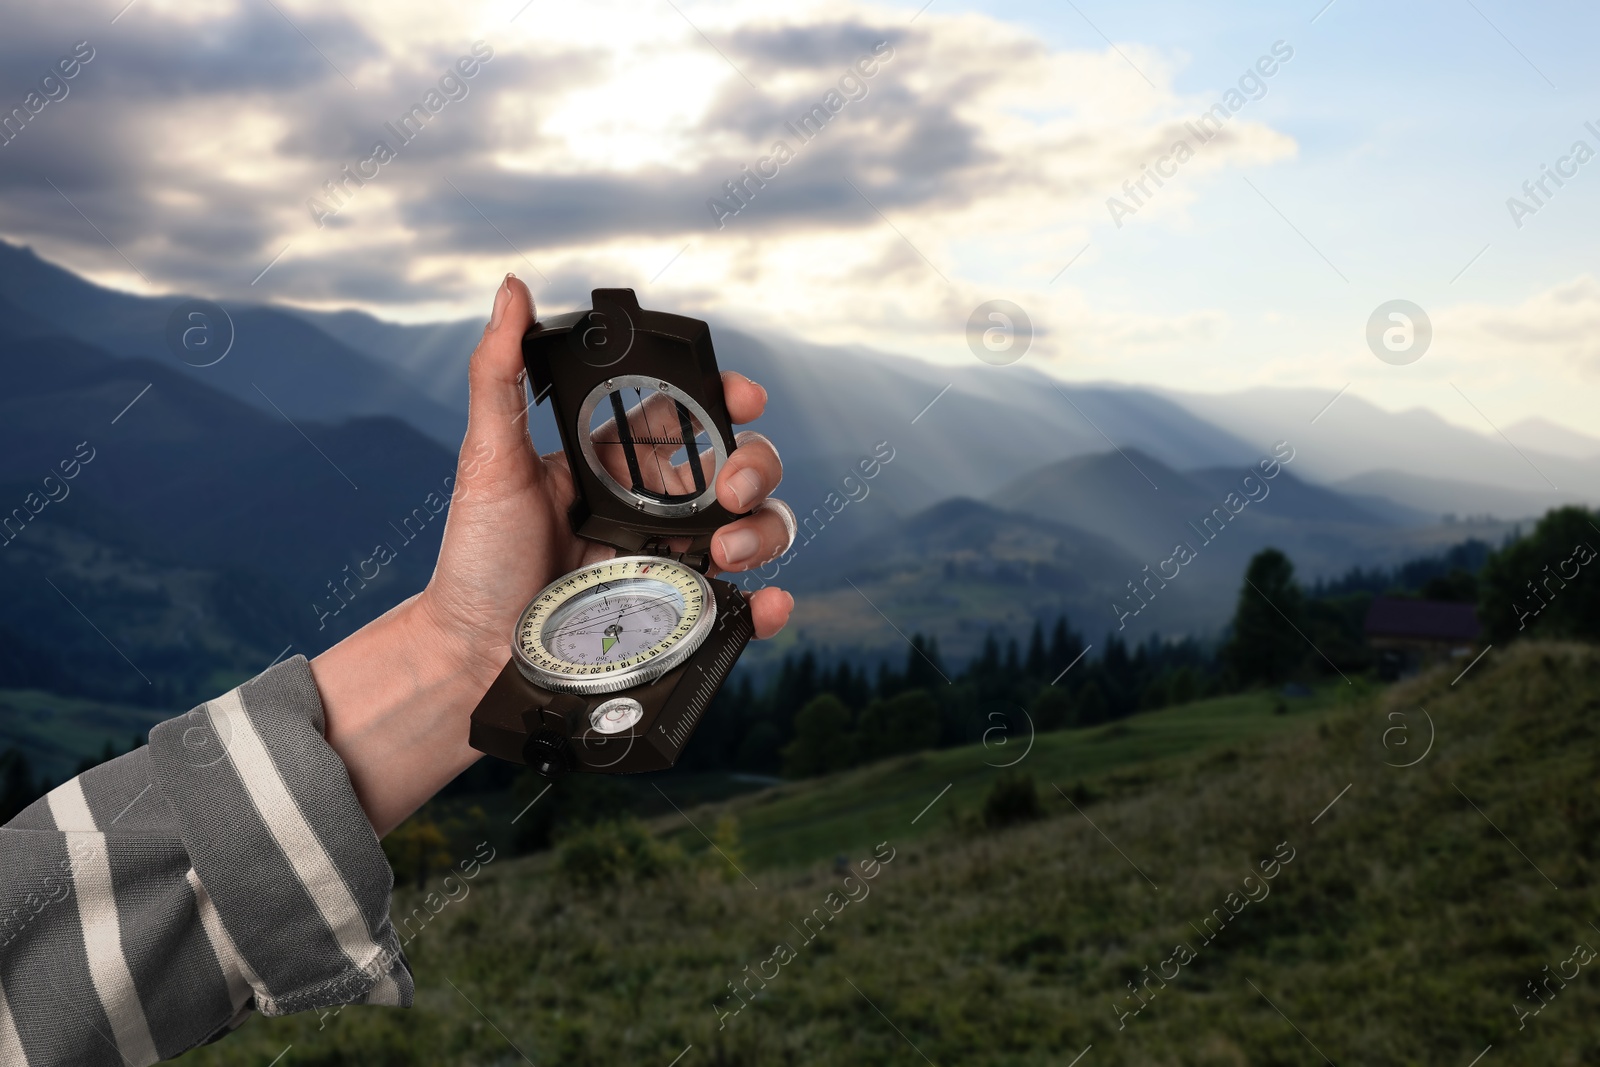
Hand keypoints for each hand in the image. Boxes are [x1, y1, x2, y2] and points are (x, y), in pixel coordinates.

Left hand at [311, 275, 793, 835]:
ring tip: (725, 549)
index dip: (727, 397)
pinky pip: (743, 607)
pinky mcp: (682, 618)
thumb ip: (500, 375)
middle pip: (741, 466)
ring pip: (757, 528)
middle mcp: (657, 506)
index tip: (740, 395)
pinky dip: (771, 604)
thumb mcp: (488, 459)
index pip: (691, 414)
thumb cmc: (476, 556)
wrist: (471, 655)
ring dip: (764, 530)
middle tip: (728, 487)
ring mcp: (674, 561)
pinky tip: (768, 602)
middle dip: (755, 465)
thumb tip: (512, 289)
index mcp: (618, 459)